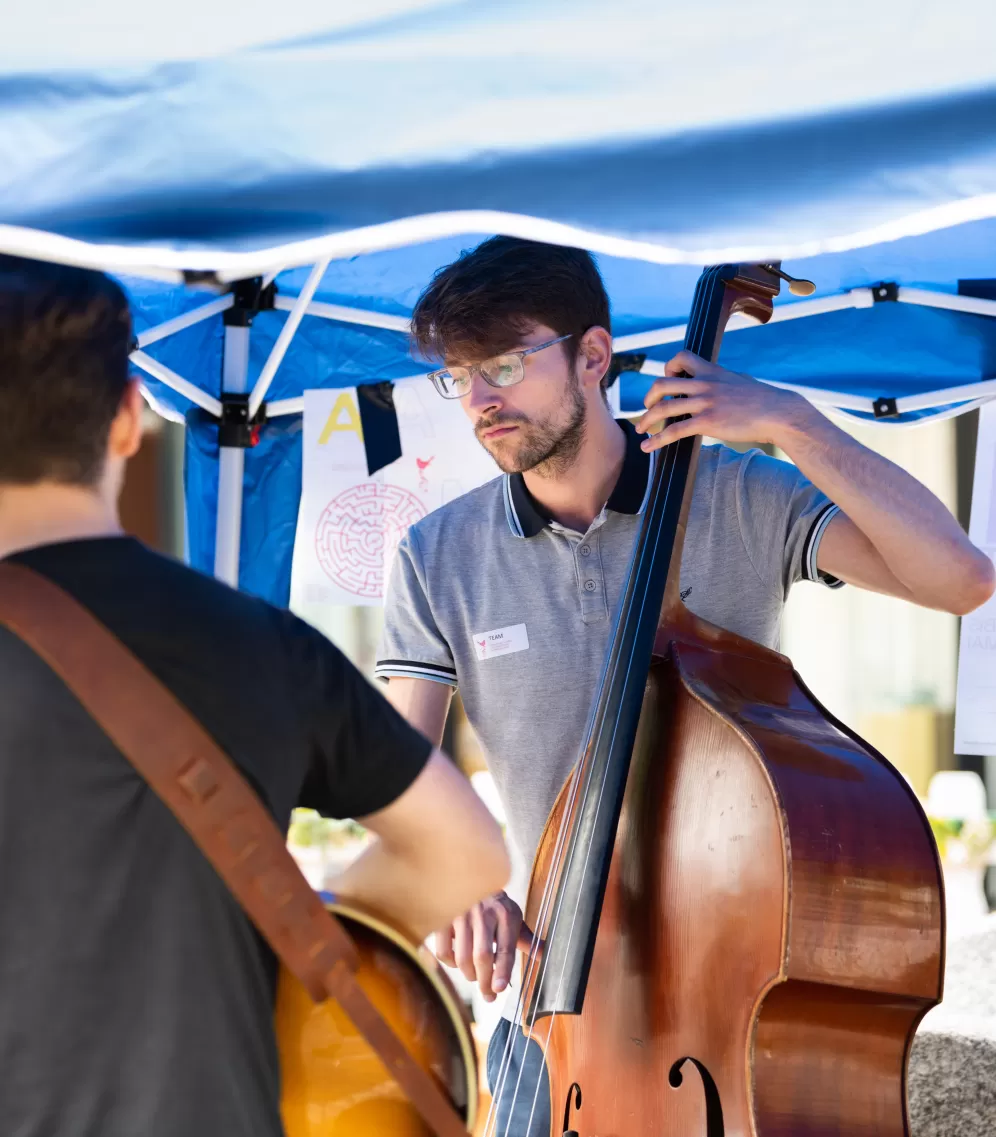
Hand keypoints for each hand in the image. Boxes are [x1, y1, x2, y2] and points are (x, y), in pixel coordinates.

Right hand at [433, 891, 534, 1001]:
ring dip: (470, 975)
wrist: (472, 877)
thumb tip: (544, 956)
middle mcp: (483, 914)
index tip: (499, 988)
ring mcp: (461, 916)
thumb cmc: (495, 905)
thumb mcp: (513, 918)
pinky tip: (459, 963)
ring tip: (476, 977)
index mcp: (505, 914)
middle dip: (485, 982)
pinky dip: (451, 964)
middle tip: (489, 995)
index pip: (505, 948)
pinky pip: (443, 951)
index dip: (502, 971)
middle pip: (482, 956)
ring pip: (462, 958)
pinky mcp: (443, 919)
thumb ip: (527, 940)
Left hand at [635, 351, 812, 450]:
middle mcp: (704, 384)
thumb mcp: (739, 381)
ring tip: (641, 429)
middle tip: (647, 407)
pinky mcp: (707, 422)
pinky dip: (657, 440)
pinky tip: (648, 447)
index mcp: (712, 371)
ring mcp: (705, 403)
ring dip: (646, 419)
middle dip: (648, 397)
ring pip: (663, 407)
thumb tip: (719, 383)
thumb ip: (722, 381)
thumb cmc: (762, 400)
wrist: (778, 412)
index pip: (681, 357)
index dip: (668, 367)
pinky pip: (674, 431)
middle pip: (662, 383)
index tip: (667, 379)